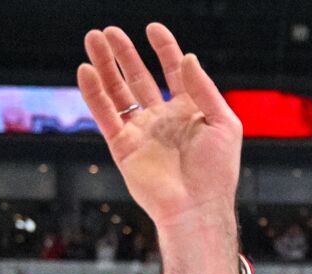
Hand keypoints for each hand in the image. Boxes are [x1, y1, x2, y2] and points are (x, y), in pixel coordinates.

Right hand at [76, 24, 241, 229]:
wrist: (197, 207)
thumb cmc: (217, 172)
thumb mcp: (224, 124)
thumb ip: (205, 89)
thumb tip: (188, 58)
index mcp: (190, 113)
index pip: (174, 73)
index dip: (164, 49)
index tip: (152, 28)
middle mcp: (164, 120)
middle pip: (139, 79)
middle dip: (125, 54)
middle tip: (109, 31)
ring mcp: (142, 133)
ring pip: (118, 93)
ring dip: (105, 66)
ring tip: (93, 40)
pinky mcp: (124, 148)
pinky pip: (105, 115)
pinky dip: (94, 94)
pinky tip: (86, 70)